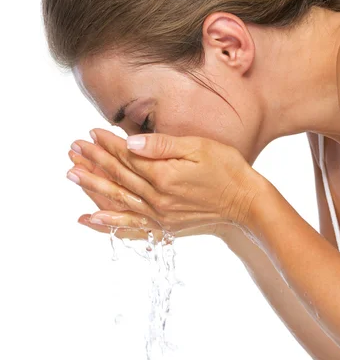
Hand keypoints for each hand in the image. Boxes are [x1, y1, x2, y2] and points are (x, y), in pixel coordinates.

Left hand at [67, 129, 260, 236]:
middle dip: (93, 161)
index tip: (91, 133)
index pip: (127, 156)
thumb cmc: (227, 169)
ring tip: (72, 175)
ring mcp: (160, 215)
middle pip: (118, 177)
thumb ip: (162, 145)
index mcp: (164, 175)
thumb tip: (130, 141)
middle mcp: (157, 198)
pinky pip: (130, 226)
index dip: (107, 144)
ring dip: (92, 187)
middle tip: (72, 150)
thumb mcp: (199, 147)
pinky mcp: (164, 226)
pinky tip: (90, 220)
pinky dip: (108, 223)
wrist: (246, 203)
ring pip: (118, 199)